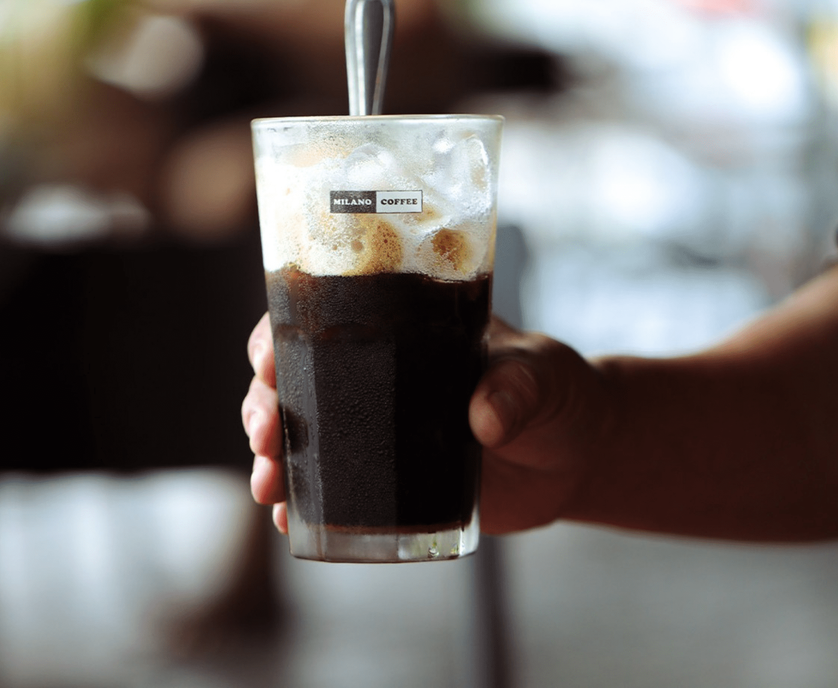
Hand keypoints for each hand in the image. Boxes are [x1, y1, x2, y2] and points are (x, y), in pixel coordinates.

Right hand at [242, 312, 611, 536]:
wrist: (574, 455)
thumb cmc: (555, 390)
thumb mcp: (541, 375)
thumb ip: (518, 388)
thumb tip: (485, 418)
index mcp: (404, 329)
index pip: (327, 316)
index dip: (283, 333)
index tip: (267, 358)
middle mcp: (377, 376)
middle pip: (296, 379)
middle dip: (263, 403)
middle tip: (264, 434)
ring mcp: (378, 430)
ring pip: (302, 435)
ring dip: (273, 459)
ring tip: (267, 486)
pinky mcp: (389, 480)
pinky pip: (332, 490)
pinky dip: (304, 505)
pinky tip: (290, 521)